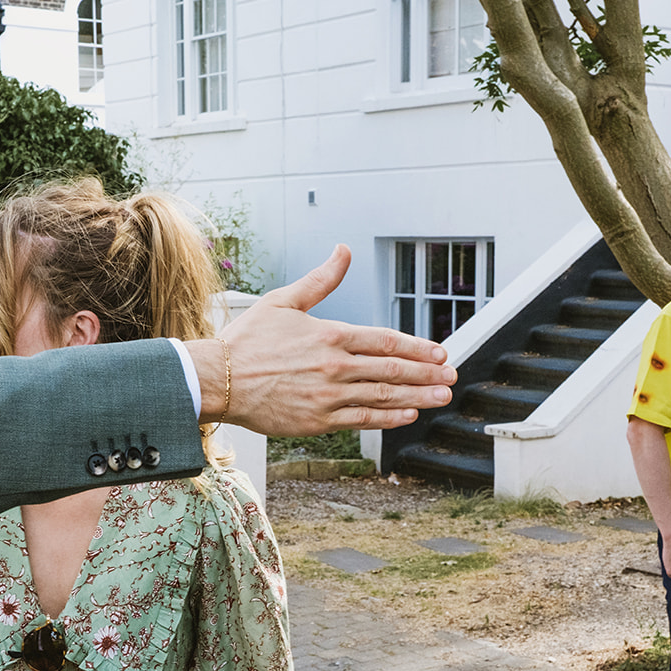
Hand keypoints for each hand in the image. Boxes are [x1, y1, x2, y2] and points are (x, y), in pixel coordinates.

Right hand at [190, 246, 455, 434]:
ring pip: (383, 396)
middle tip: (452, 376)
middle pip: (392, 370)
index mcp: (330, 334)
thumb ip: (321, 279)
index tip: (439, 353)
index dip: (417, 348)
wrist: (218, 379)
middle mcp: (335, 365)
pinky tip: (408, 415)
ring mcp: (328, 395)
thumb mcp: (284, 300)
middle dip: (427, 373)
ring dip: (418, 396)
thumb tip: (343, 250)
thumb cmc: (247, 340)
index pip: (385, 341)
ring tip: (442, 397)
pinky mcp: (318, 420)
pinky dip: (388, 418)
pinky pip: (362, 419)